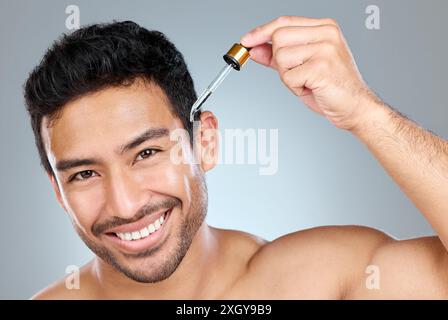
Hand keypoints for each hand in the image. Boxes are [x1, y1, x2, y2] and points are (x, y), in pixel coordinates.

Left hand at [240, 16, 380, 130]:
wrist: (355, 107)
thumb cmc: (331, 87)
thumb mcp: (301, 66)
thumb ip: (278, 55)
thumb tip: (254, 48)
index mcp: (324, 27)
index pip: (284, 22)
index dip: (261, 31)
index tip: (246, 40)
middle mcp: (326, 33)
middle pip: (278, 38)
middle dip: (279, 61)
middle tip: (297, 73)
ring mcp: (325, 49)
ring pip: (281, 57)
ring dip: (288, 76)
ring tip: (307, 82)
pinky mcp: (320, 67)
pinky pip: (288, 77)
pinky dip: (295, 88)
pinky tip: (311, 88)